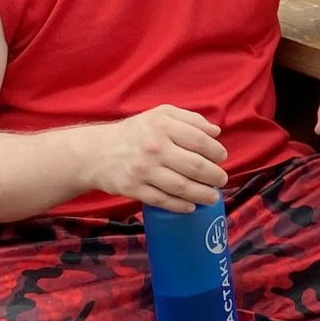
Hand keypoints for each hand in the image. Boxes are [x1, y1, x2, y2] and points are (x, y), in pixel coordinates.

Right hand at [86, 105, 229, 212]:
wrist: (97, 152)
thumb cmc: (136, 132)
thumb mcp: (161, 114)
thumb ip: (191, 119)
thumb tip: (216, 132)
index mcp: (162, 125)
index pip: (199, 140)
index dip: (216, 151)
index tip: (221, 158)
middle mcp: (153, 147)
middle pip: (194, 166)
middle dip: (214, 176)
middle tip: (222, 179)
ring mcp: (143, 170)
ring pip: (181, 186)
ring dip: (202, 194)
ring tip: (213, 196)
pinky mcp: (133, 188)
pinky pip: (162, 200)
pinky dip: (180, 205)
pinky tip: (191, 206)